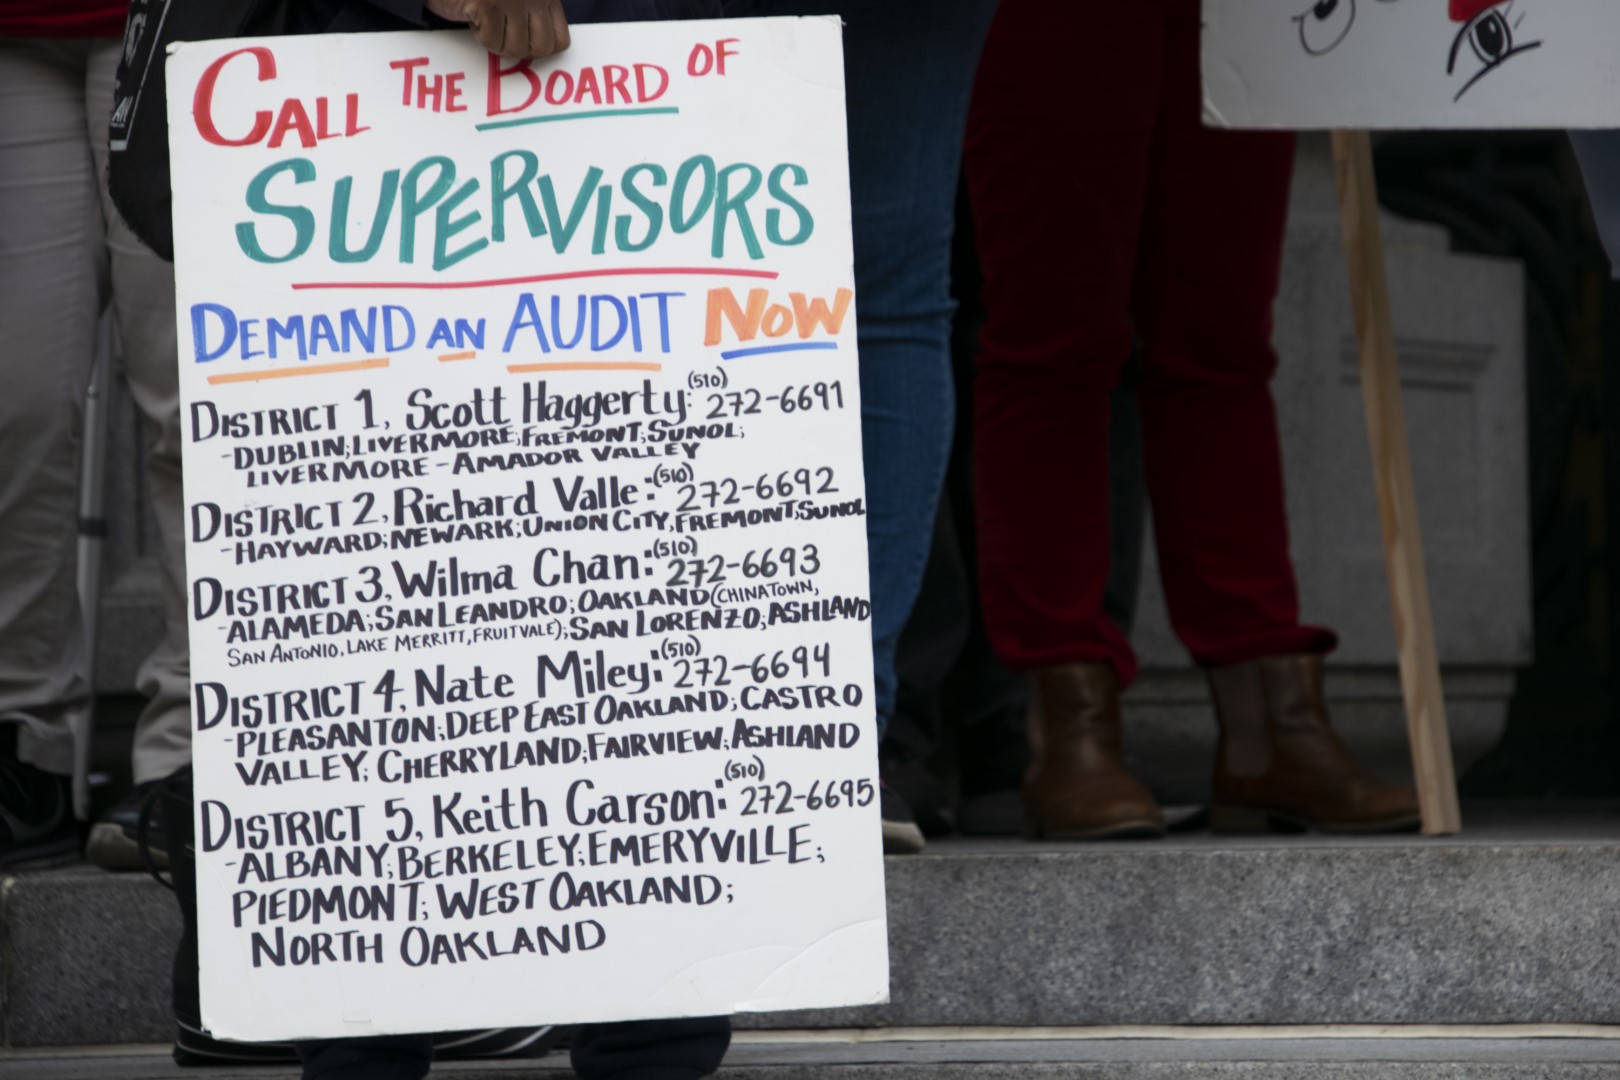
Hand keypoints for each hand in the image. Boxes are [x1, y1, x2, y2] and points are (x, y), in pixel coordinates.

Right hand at [425, 0, 570, 58]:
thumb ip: (535, 19)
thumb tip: (542, 53)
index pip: (560, 41)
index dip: (538, 48)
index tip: (520, 38)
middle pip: (541, 49)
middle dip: (517, 47)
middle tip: (500, 31)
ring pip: (515, 49)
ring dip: (495, 40)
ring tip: (485, 18)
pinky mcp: (489, 4)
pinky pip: (491, 41)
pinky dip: (479, 34)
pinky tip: (473, 13)